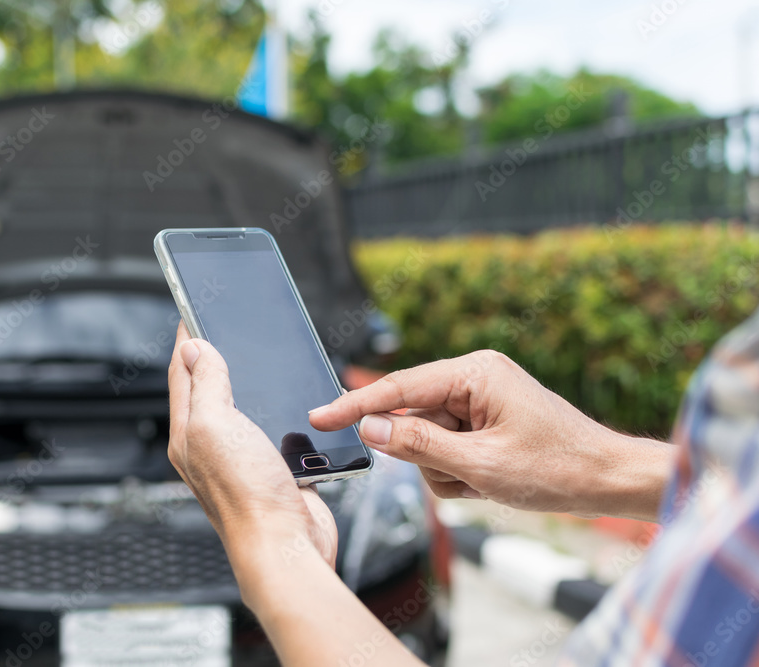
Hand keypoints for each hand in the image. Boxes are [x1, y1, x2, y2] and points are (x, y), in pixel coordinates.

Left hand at [167, 322, 337, 580]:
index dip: (187, 339)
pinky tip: (285, 403)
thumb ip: (205, 384)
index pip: (182, 374)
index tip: (191, 310)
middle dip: (214, 357)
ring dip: (246, 383)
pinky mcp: (273, 469)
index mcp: (189, 433)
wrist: (286, 548)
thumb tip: (194, 347)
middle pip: (208, 390)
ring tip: (248, 358)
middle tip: (219, 327)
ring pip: (242, 409)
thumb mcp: (216, 425)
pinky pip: (270, 430)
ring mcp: (242, 459)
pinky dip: (276, 411)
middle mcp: (211, 446)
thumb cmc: (247, 496)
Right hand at [309, 350, 674, 520]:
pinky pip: (446, 449)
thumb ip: (418, 445)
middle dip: (429, 457)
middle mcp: (474, 377)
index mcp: (474, 373)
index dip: (355, 407)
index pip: (398, 389)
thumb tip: (370, 428)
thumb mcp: (481, 464)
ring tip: (487, 481)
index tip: (319, 418)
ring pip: (426, 441)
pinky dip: (460, 472)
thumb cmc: (558, 468)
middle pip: (412, 419)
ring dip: (448, 471)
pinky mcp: (484, 420)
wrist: (608, 481)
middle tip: (465, 476)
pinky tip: (491, 480)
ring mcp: (480, 399)